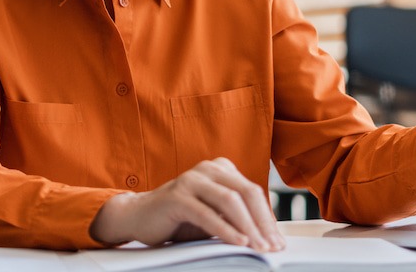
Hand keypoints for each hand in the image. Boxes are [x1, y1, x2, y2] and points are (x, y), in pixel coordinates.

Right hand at [89, 158, 284, 251]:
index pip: (253, 192)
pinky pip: (207, 214)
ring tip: (259, 246)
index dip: (268, 217)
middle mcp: (207, 169)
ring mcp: (191, 180)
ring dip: (248, 227)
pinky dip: (225, 230)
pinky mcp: (177, 196)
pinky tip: (238, 242)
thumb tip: (266, 235)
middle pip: (246, 192)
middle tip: (272, 245)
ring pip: (230, 201)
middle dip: (263, 222)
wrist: (138, 216)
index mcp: (220, 169)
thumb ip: (235, 217)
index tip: (278, 241)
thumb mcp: (213, 216)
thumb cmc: (178, 218)